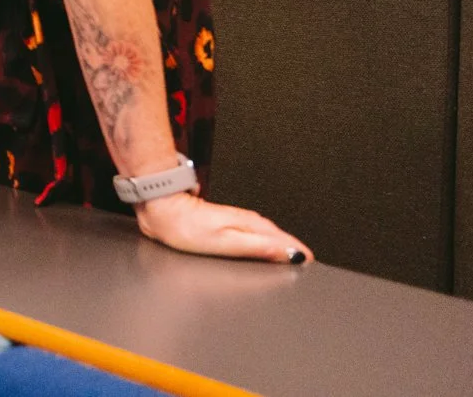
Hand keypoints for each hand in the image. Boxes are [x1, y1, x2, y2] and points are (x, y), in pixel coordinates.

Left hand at [134, 192, 311, 263]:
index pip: (282, 239)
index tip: (310, 261)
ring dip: (280, 243)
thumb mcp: (227, 242)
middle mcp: (246, 220)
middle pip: (277, 235)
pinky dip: (264, 240)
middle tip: (307, 262)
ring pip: (266, 232)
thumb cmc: (187, 228)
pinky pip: (254, 231)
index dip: (297, 251)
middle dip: (293, 248)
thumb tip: (288, 252)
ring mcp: (236, 220)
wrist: (162, 211)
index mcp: (250, 224)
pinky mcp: (226, 222)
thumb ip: (259, 247)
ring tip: (292, 256)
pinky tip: (263, 246)